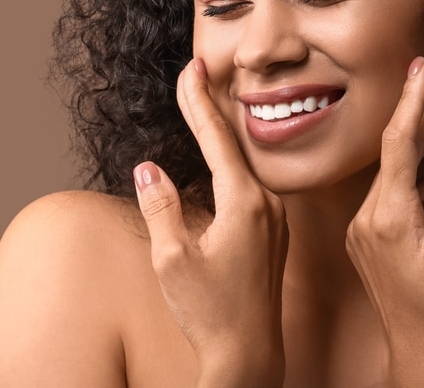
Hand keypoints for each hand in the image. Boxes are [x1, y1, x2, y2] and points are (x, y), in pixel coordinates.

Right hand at [133, 59, 287, 386]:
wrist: (250, 352)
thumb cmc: (210, 311)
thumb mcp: (172, 259)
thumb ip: (161, 206)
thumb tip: (148, 167)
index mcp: (244, 204)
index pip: (217, 140)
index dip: (199, 103)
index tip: (190, 71)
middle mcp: (267, 203)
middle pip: (234, 144)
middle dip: (212, 107)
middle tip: (196, 72)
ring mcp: (275, 217)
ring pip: (244, 163)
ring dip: (222, 134)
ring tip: (205, 100)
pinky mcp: (274, 230)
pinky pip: (250, 183)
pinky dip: (232, 160)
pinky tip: (222, 152)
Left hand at [345, 57, 423, 386]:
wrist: (419, 360)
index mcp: (389, 223)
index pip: (398, 148)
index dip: (413, 104)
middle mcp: (370, 219)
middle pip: (395, 149)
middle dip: (422, 109)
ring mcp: (368, 228)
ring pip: (395, 166)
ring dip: (423, 135)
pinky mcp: (374, 236)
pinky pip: (396, 188)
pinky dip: (421, 168)